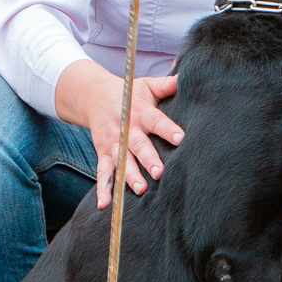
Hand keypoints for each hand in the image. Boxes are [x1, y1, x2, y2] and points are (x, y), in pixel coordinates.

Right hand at [57, 63, 184, 206]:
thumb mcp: (147, 85)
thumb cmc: (129, 92)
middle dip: (148, 159)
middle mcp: (126, 129)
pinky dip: (103, 189)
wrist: (94, 95)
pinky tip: (105, 205)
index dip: (168, 129)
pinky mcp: (103, 153)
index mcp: (140, 112)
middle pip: (138, 146)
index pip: (156, 121)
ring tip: (140, 190)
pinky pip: (102, 173)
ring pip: (121, 162)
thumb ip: (167, 84)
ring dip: (129, 176)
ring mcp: (113, 143)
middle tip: (160, 173)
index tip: (181, 138)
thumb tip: (187, 75)